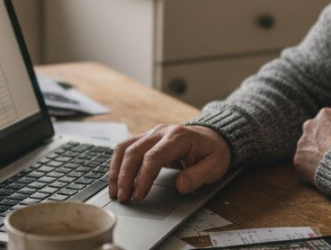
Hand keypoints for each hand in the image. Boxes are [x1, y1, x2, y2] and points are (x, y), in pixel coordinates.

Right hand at [109, 124, 230, 202]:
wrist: (212, 136)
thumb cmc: (212, 151)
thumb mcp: (215, 166)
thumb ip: (198, 176)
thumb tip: (180, 185)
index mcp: (178, 137)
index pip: (154, 156)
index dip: (143, 176)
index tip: (138, 195)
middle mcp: (161, 132)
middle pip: (134, 151)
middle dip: (124, 176)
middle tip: (123, 198)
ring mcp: (151, 133)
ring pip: (125, 148)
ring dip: (116, 170)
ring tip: (114, 192)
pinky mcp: (145, 139)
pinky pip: (125, 148)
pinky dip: (116, 164)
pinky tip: (115, 180)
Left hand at [294, 108, 330, 184]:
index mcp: (326, 115)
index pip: (326, 122)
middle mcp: (310, 125)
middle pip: (313, 133)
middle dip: (319, 143)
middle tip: (330, 156)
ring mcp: (302, 142)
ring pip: (306, 149)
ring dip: (314, 157)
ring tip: (329, 168)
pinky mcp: (298, 159)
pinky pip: (303, 164)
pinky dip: (310, 170)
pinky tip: (322, 175)